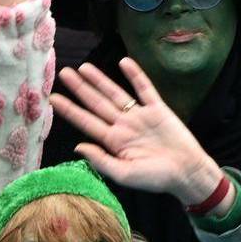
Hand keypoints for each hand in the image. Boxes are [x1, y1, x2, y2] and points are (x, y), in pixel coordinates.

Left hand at [50, 59, 229, 207]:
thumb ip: (101, 160)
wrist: (187, 173)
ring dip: (100, 80)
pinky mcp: (159, 109)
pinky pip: (144, 89)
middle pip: (97, 103)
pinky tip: (124, 62)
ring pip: (116, 93)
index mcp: (113, 142)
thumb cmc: (156, 178)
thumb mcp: (125, 175)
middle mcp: (123, 126)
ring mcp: (140, 116)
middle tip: (64, 73)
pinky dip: (135, 75)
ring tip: (84, 67)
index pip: (86, 122)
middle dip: (80, 89)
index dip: (69, 110)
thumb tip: (77, 146)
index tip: (53, 98)